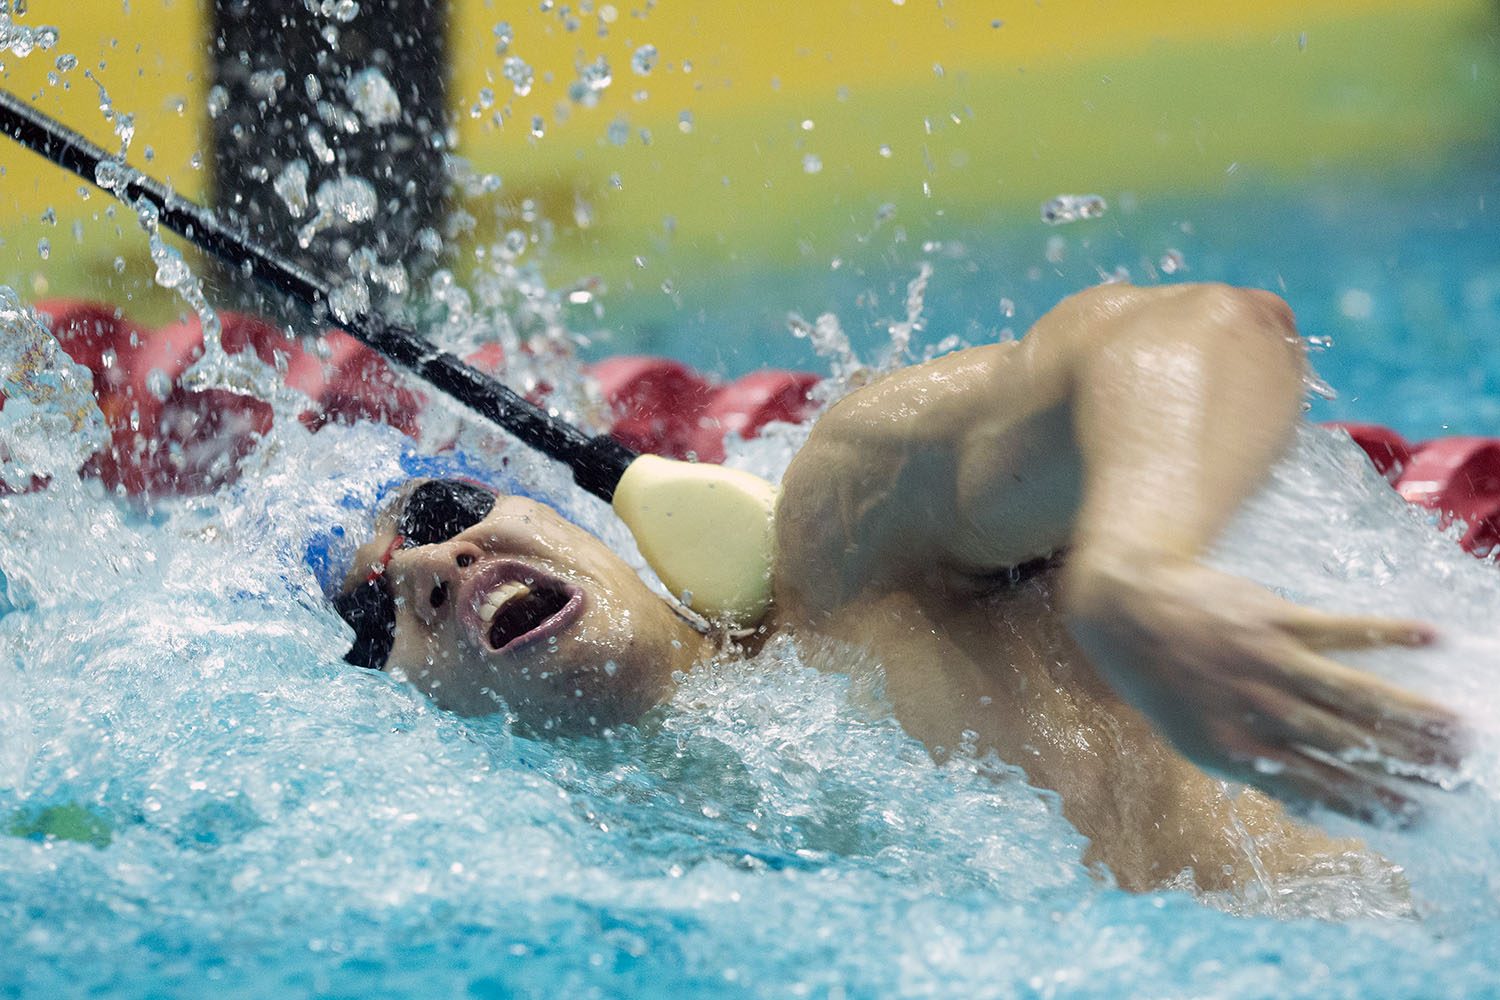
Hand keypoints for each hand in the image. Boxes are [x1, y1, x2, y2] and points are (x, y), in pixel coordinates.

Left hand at [1063, 553, 1465, 825]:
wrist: (1128, 612)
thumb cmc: (1166, 683)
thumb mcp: (1194, 740)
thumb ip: (1252, 769)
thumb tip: (1308, 809)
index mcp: (1234, 750)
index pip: (1315, 783)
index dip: (1367, 801)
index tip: (1414, 816)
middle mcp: (1256, 710)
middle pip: (1344, 742)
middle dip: (1403, 763)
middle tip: (1455, 777)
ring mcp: (1268, 662)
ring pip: (1351, 692)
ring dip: (1408, 712)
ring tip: (1455, 727)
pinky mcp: (1274, 619)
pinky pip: (1340, 629)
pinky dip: (1386, 633)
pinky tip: (1429, 637)